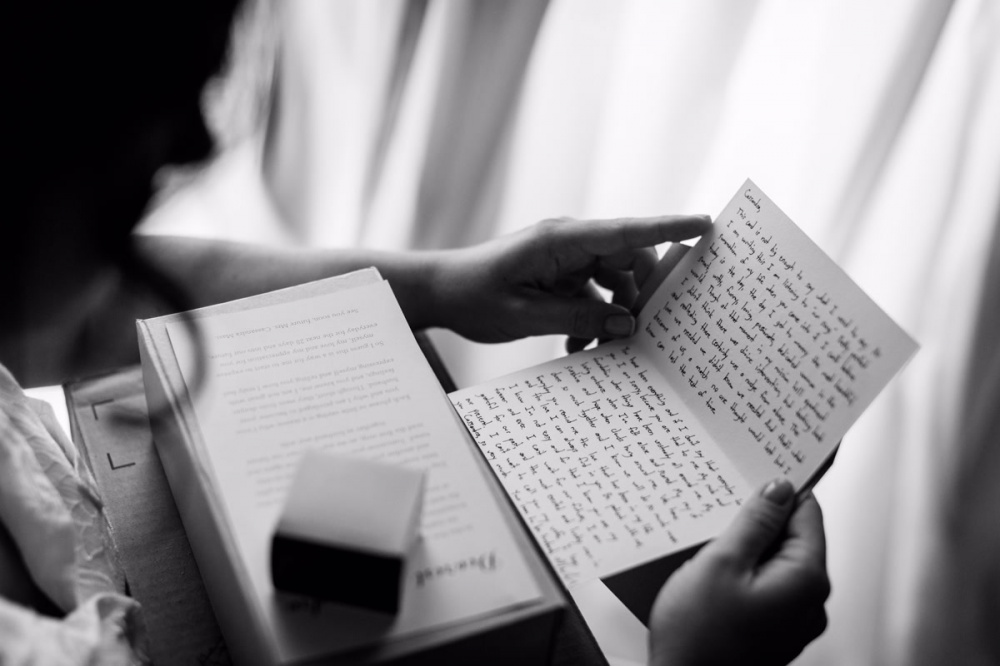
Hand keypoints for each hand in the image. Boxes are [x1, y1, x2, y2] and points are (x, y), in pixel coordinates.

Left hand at [431, 215, 710, 349]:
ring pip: (614, 284)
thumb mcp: (525, 314)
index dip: (669, 227)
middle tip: (643, 334)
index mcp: (561, 240)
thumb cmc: (475, 295)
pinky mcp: (561, 275)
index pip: (626, 232)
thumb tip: (626, 324)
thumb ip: (578, 318)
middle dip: (640, 298)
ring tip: (594, 348)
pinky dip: (593, 320)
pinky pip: (594, 296)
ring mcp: (567, 259)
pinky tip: (575, 344)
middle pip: (628, 263)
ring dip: (613, 317)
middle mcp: (570, 243)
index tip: (706, 225)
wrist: (441, 292)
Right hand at [648, 480, 829, 665]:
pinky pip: (764, 587)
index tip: (752, 472)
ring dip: (746, 548)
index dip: (779, 490)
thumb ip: (754, 522)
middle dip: (757, 521)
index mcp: (806, 579)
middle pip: (792, 538)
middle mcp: (810, 602)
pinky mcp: (772, 632)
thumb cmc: (698, 636)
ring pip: (775, 563)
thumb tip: (779, 489)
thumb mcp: (720, 563)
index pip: (807, 513)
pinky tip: (711, 576)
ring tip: (708, 545)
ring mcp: (793, 621)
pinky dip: (742, 574)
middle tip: (719, 509)